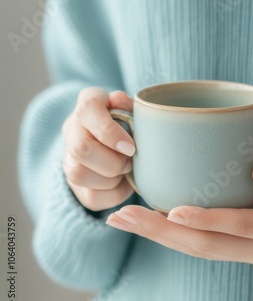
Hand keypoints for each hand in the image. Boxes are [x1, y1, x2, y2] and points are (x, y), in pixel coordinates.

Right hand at [62, 87, 135, 210]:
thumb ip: (129, 104)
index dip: (110, 132)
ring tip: (127, 172)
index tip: (131, 148)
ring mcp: (69, 159)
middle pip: (80, 149)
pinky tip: (123, 184)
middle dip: (113, 162)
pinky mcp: (75, 186)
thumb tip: (121, 102)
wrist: (118, 141)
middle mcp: (71, 130)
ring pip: (78, 174)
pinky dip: (114, 194)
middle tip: (131, 162)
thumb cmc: (132, 122)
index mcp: (88, 105)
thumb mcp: (134, 107)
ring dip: (111, 179)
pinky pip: (91, 197)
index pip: (88, 111)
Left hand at [106, 163, 252, 270]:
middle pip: (209, 246)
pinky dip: (181, 237)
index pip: (241, 225)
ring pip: (204, 251)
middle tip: (124, 215)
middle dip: (163, 232)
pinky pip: (212, 248)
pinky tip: (158, 224)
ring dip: (164, 237)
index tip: (171, 209)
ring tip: (126, 220)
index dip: (207, 218)